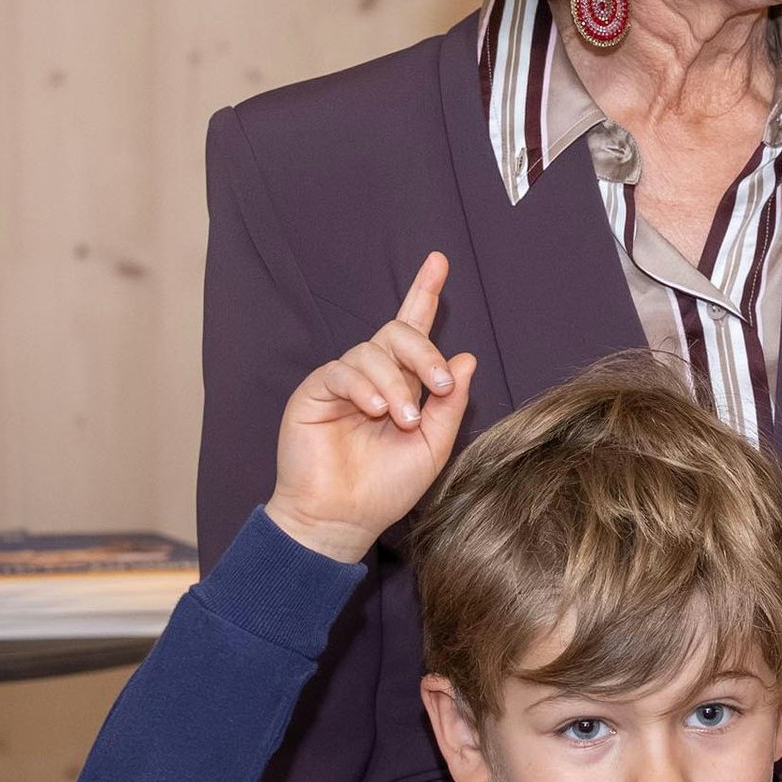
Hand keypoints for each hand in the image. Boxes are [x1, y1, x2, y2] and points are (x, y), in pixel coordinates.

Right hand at [264, 253, 476, 564]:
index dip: (424, 294)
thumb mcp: (431, 447)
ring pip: (373, 352)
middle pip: (398, 333)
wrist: (342, 518)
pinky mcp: (315, 391)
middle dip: (425, 352)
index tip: (439, 262)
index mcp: (402, 385)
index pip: (413, 330)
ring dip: (397, 384)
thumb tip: (466, 357)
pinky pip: (342, 370)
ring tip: (403, 420)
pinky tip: (374, 410)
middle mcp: (373, 376)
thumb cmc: (386, 489)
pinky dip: (365, 386)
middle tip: (441, 385)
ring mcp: (342, 381)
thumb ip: (449, 405)